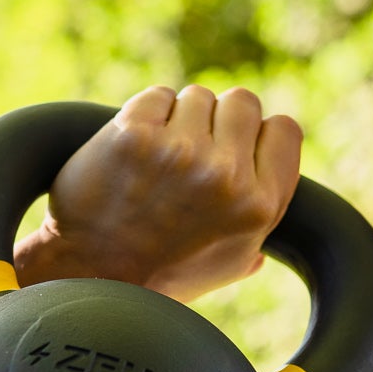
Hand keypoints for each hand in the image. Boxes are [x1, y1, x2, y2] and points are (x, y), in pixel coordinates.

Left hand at [16, 84, 302, 303]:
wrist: (88, 274)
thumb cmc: (158, 275)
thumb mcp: (224, 267)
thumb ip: (255, 237)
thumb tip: (263, 233)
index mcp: (258, 206)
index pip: (284, 129)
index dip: (259, 135)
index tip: (234, 149)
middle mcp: (225, 176)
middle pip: (242, 102)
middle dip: (218, 121)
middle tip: (191, 151)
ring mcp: (179, 152)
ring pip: (196, 96)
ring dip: (179, 119)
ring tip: (158, 158)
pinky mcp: (133, 134)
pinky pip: (157, 96)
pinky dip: (146, 115)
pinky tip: (135, 148)